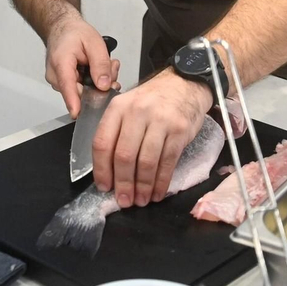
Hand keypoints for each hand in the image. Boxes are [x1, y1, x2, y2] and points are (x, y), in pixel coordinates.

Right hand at [45, 12, 121, 118]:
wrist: (62, 28)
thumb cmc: (74, 33)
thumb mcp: (94, 42)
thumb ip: (100, 64)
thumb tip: (104, 85)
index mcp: (61, 62)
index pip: (67, 86)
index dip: (73, 102)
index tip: (77, 113)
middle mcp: (56, 76)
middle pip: (81, 92)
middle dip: (101, 84)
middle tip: (111, 67)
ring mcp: (59, 82)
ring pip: (84, 92)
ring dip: (98, 81)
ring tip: (105, 64)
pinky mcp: (64, 84)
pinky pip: (82, 89)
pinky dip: (92, 81)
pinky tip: (97, 69)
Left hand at [92, 69, 212, 208]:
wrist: (184, 84)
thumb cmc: (152, 101)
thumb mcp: (128, 107)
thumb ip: (117, 133)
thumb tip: (109, 172)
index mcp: (118, 107)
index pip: (103, 142)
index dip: (102, 169)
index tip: (104, 187)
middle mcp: (137, 112)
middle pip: (124, 155)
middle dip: (123, 183)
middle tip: (124, 201)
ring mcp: (160, 121)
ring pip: (146, 161)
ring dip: (143, 187)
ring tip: (141, 201)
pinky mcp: (180, 130)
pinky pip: (167, 162)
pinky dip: (161, 182)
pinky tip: (157, 193)